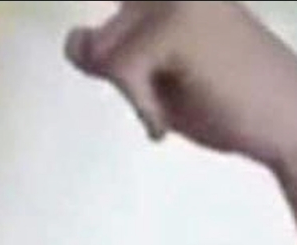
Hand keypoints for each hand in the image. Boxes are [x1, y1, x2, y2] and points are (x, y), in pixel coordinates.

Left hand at [65, 1, 296, 171]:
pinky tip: (166, 119)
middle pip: (102, 42)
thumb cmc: (223, 98)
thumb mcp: (154, 75)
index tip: (118, 57)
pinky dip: (140, 107)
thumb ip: (109, 56)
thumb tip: (72, 40)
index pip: (112, 23)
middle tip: (174, 94)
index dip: (112, 56)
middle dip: (126, 82)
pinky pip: (119, 71)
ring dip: (135, 95)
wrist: (286, 117)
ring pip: (106, 55)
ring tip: (175, 103)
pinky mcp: (177, 24)